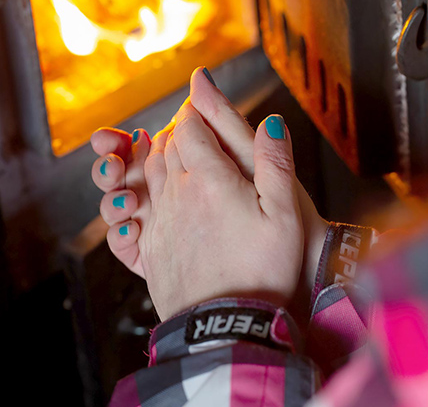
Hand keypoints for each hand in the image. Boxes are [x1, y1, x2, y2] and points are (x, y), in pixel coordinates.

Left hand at [139, 101, 302, 319]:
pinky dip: (148, 187)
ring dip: (160, 152)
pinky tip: (159, 191)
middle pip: (168, 145)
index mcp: (209, 179)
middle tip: (190, 121)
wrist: (224, 325)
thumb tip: (270, 121)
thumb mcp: (285, 215)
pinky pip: (142, 204)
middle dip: (178, 127)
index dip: (196, 110)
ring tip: (174, 147)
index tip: (201, 101)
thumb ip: (275, 162)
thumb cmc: (262, 271)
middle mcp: (177, 194)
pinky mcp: (151, 246)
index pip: (191, 127)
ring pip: (151, 171)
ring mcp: (160, 220)